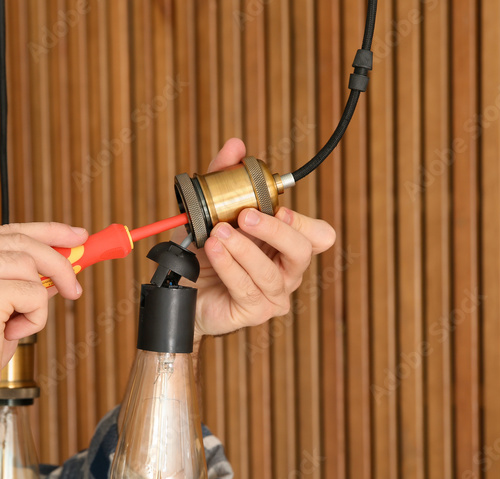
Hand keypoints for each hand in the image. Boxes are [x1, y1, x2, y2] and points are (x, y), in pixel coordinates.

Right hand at [0, 222, 85, 412]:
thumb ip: (20, 278)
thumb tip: (62, 262)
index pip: (8, 231)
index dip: (47, 232)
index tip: (77, 236)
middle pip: (22, 242)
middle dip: (59, 263)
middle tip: (74, 289)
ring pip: (30, 267)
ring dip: (37, 302)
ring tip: (17, 326)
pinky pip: (33, 293)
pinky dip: (34, 318)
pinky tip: (11, 334)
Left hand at [175, 138, 336, 338]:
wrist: (180, 291)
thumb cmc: (203, 253)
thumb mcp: (209, 212)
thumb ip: (223, 179)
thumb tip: (236, 146)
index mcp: (286, 245)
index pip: (319, 235)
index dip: (305, 222)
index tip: (279, 208)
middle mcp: (287, 271)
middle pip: (302, 251)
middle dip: (275, 231)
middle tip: (246, 215)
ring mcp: (273, 295)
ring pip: (270, 272)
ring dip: (243, 249)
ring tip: (218, 233)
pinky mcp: (255, 312)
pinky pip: (246, 288)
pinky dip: (229, 266)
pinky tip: (214, 251)